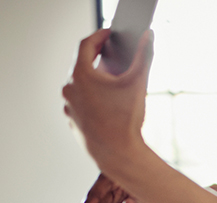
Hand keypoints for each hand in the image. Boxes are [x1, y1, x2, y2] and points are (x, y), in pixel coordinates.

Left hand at [62, 29, 154, 170]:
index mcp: (81, 75)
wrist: (118, 154)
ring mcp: (69, 106)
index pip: (86, 45)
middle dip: (97, 57)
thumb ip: (143, 55)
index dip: (99, 36)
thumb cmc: (126, 119)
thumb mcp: (138, 82)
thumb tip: (147, 37)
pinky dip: (90, 96)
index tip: (109, 34)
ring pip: (80, 84)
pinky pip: (80, 101)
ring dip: (93, 78)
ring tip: (111, 79)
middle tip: (111, 52)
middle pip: (81, 64)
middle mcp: (70, 89)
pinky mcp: (72, 119)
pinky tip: (106, 101)